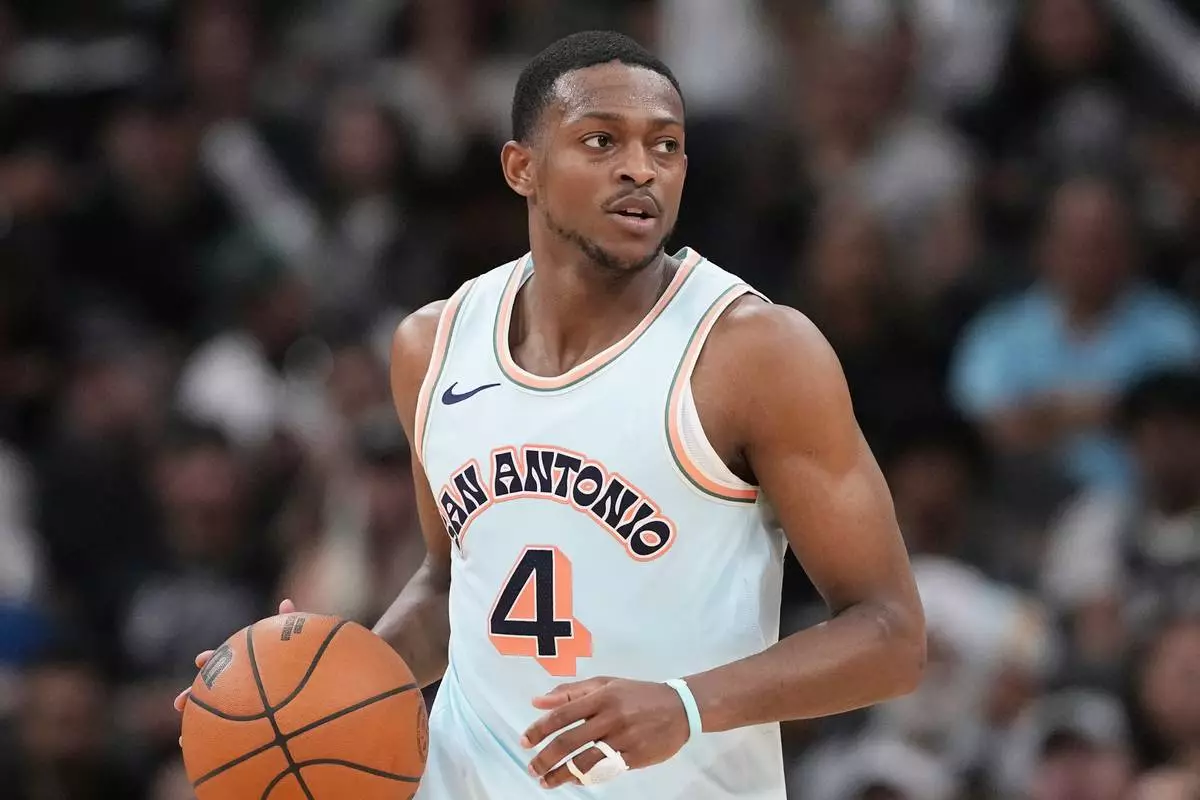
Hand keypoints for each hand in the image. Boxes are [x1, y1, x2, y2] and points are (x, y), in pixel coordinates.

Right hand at [174, 599, 296, 744]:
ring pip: (215, 715)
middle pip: (211, 690)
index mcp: (248, 665)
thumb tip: (285, 602)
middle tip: (179, 702)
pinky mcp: (250, 724)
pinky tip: (207, 755)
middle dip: (193, 695)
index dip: (212, 660)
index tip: (200, 660)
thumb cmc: (309, 663)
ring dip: (198, 724)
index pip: (225, 660)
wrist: (321, 690)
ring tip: (184, 735)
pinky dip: (216, 745)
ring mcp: (243, 705)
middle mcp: (240, 685)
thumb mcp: (301, 644)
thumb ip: (291, 625)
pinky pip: (230, 736)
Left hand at [520, 677, 689, 788]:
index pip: (563, 714)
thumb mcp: (606, 684)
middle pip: (570, 742)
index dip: (540, 730)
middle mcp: (611, 717)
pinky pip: (604, 771)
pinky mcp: (634, 757)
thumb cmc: (637, 694)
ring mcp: (623, 739)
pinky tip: (574, 780)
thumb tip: (537, 702)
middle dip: (546, 758)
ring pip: (585, 762)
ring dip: (561, 774)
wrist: (680, 708)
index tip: (524, 742)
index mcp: (602, 696)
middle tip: (532, 768)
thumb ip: (571, 692)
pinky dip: (585, 777)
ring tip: (546, 781)